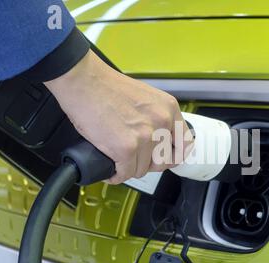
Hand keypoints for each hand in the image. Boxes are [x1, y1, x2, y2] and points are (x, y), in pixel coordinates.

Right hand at [44, 49, 190, 183]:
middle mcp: (162, 122)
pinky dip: (115, 175)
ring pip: (142, 170)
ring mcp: (145, 137)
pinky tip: (110, 169)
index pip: (185, 144)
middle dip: (148, 164)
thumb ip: (156, 118)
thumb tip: (158, 141)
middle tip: (135, 159)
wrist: (83, 80)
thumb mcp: (146, 98)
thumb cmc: (106, 87)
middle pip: (163, 161)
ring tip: (118, 161)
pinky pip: (125, 174)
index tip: (164, 159)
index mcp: (169, 109)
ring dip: (129, 169)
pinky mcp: (126, 148)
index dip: (173, 156)